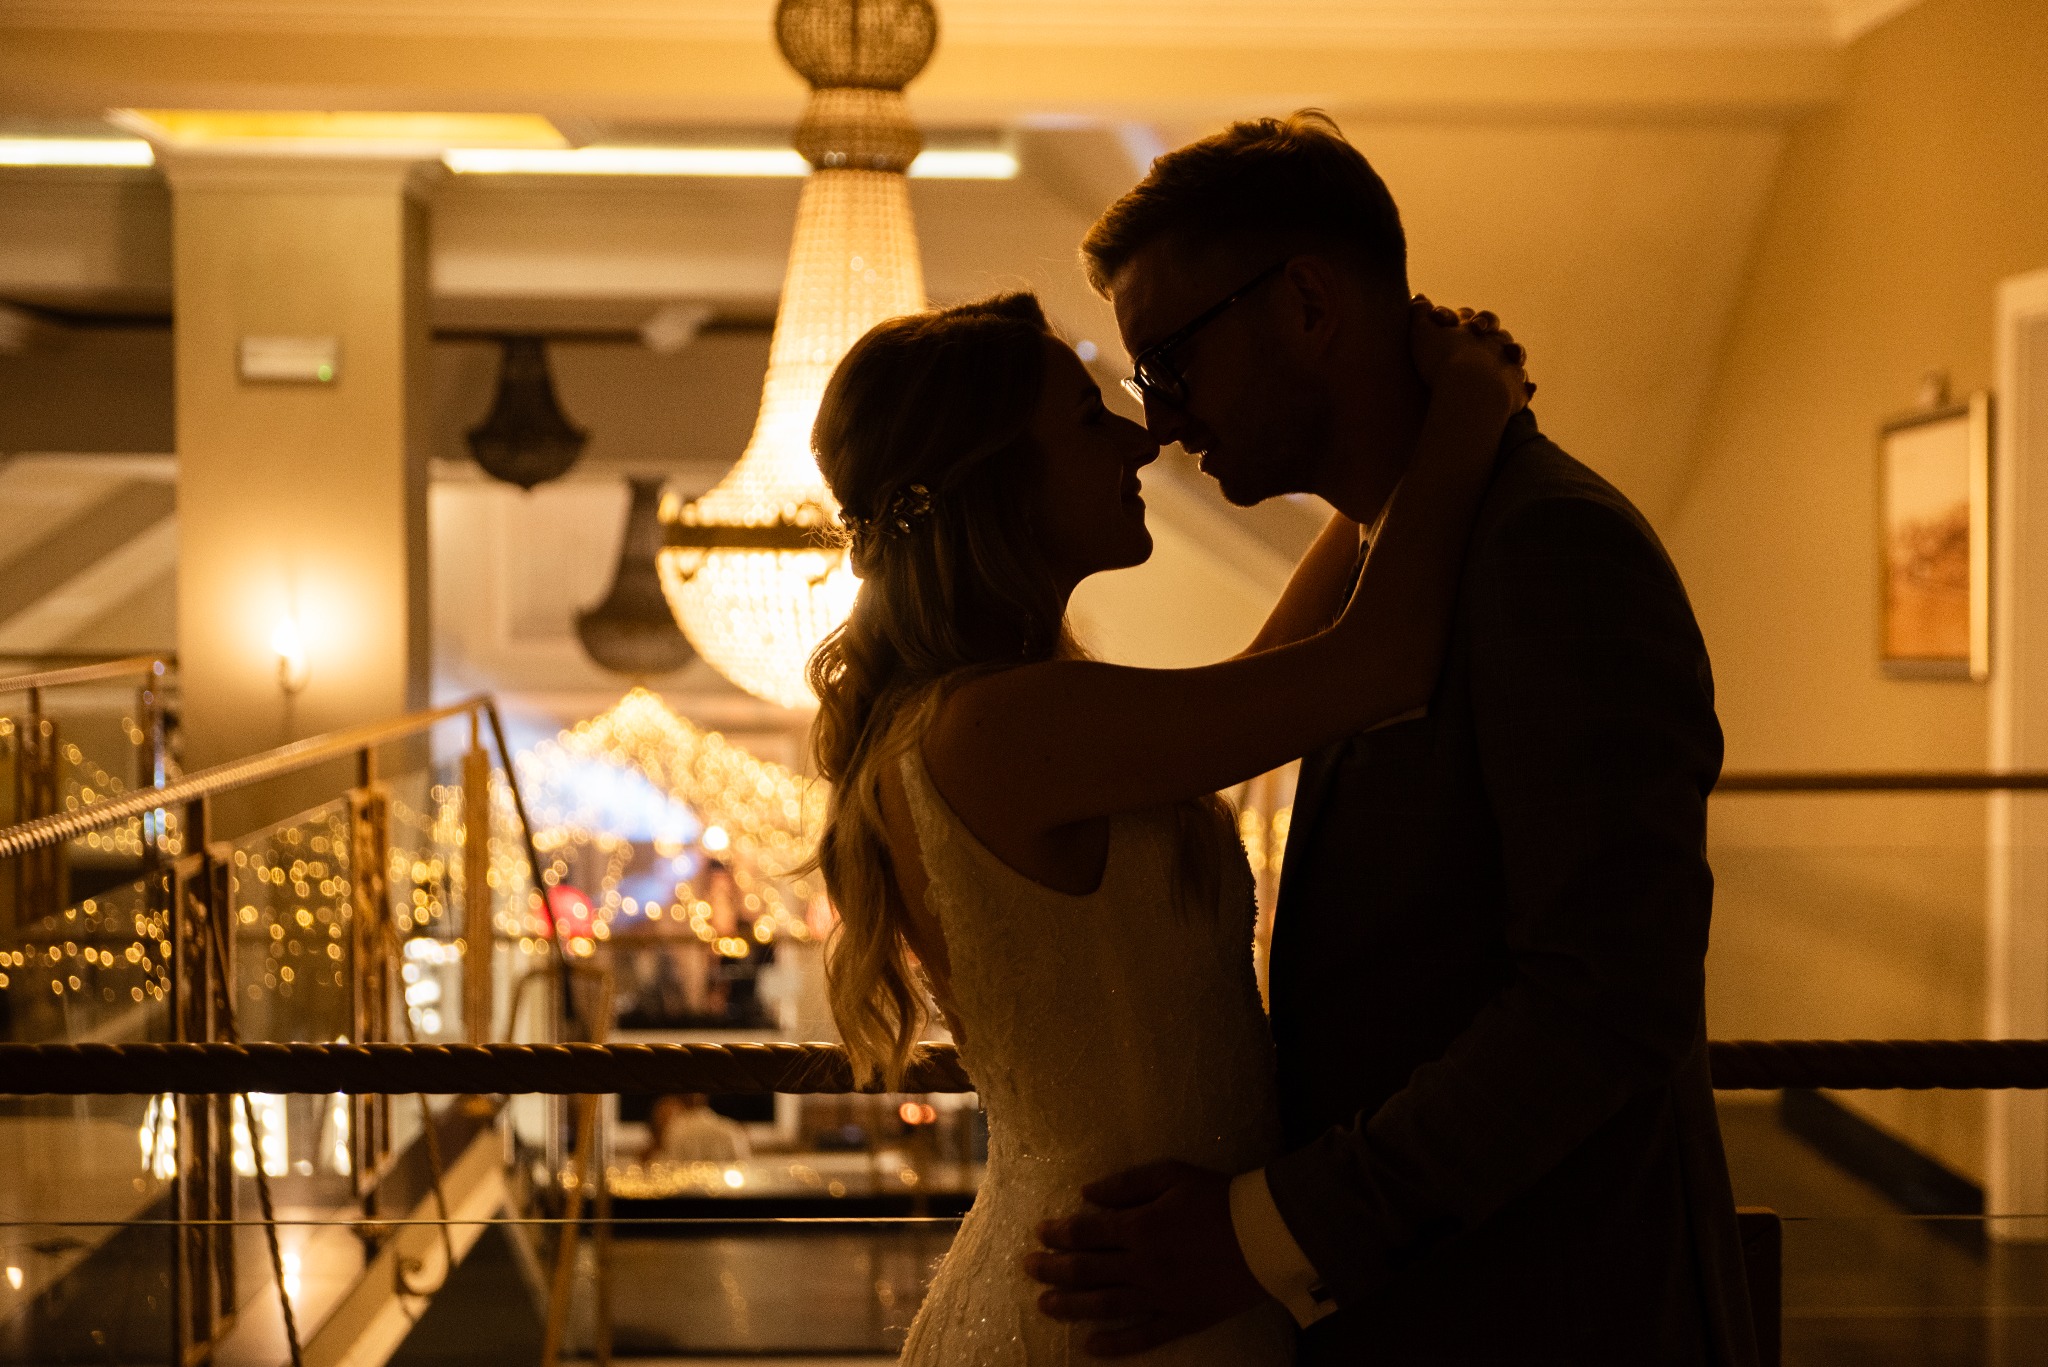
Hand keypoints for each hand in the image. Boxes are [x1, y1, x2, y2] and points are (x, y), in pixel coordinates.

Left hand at [1023, 1161, 1267, 1356]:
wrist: (1266, 1233)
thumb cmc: (1219, 1197)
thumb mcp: (1172, 1174)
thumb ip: (1126, 1184)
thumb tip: (1086, 1194)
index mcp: (1140, 1227)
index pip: (1087, 1232)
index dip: (1059, 1232)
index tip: (1039, 1233)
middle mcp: (1143, 1266)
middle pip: (1087, 1270)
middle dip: (1053, 1268)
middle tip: (1027, 1268)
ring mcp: (1161, 1297)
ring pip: (1105, 1305)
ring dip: (1071, 1306)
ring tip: (1044, 1305)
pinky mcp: (1182, 1318)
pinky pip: (1143, 1336)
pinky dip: (1115, 1344)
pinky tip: (1091, 1346)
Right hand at [1408, 295, 1534, 416]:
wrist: (1471, 388)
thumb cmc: (1442, 359)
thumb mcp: (1423, 332)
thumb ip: (1419, 313)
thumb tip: (1420, 296)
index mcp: (1472, 327)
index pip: (1467, 315)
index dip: (1458, 318)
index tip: (1447, 324)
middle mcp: (1494, 342)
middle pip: (1495, 332)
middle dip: (1489, 333)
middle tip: (1479, 337)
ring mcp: (1508, 365)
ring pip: (1513, 353)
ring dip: (1511, 354)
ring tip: (1508, 360)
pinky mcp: (1516, 389)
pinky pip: (1522, 383)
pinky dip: (1522, 384)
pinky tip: (1528, 388)